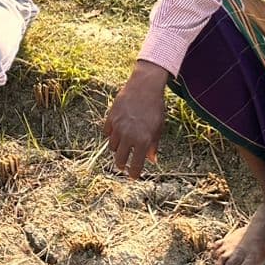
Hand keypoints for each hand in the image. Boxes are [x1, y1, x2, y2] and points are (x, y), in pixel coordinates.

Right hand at [102, 60, 169, 177]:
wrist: (144, 87)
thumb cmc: (155, 108)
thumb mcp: (158, 128)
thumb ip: (153, 146)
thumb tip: (152, 160)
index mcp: (143, 141)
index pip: (135, 165)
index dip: (133, 173)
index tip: (133, 176)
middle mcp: (129, 136)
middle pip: (119, 159)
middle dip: (121, 165)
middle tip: (123, 166)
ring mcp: (118, 127)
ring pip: (112, 146)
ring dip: (117, 148)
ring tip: (123, 146)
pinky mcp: (110, 118)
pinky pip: (107, 132)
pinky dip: (111, 135)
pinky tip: (117, 132)